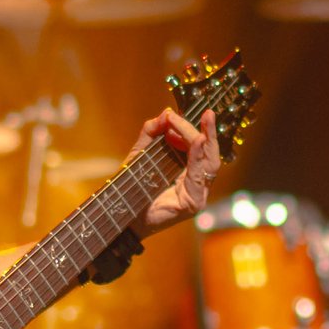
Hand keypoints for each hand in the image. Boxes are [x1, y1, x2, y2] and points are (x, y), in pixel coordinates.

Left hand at [134, 108, 220, 234]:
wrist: (119, 215)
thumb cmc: (130, 188)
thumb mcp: (140, 154)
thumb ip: (151, 133)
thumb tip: (166, 112)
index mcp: (187, 173)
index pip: (200, 148)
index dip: (194, 129)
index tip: (180, 114)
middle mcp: (196, 185)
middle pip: (209, 154)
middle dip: (208, 132)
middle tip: (208, 113)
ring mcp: (198, 196)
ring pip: (209, 163)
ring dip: (205, 140)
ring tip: (205, 121)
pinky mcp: (193, 203)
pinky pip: (200, 176)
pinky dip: (200, 157)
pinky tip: (198, 141)